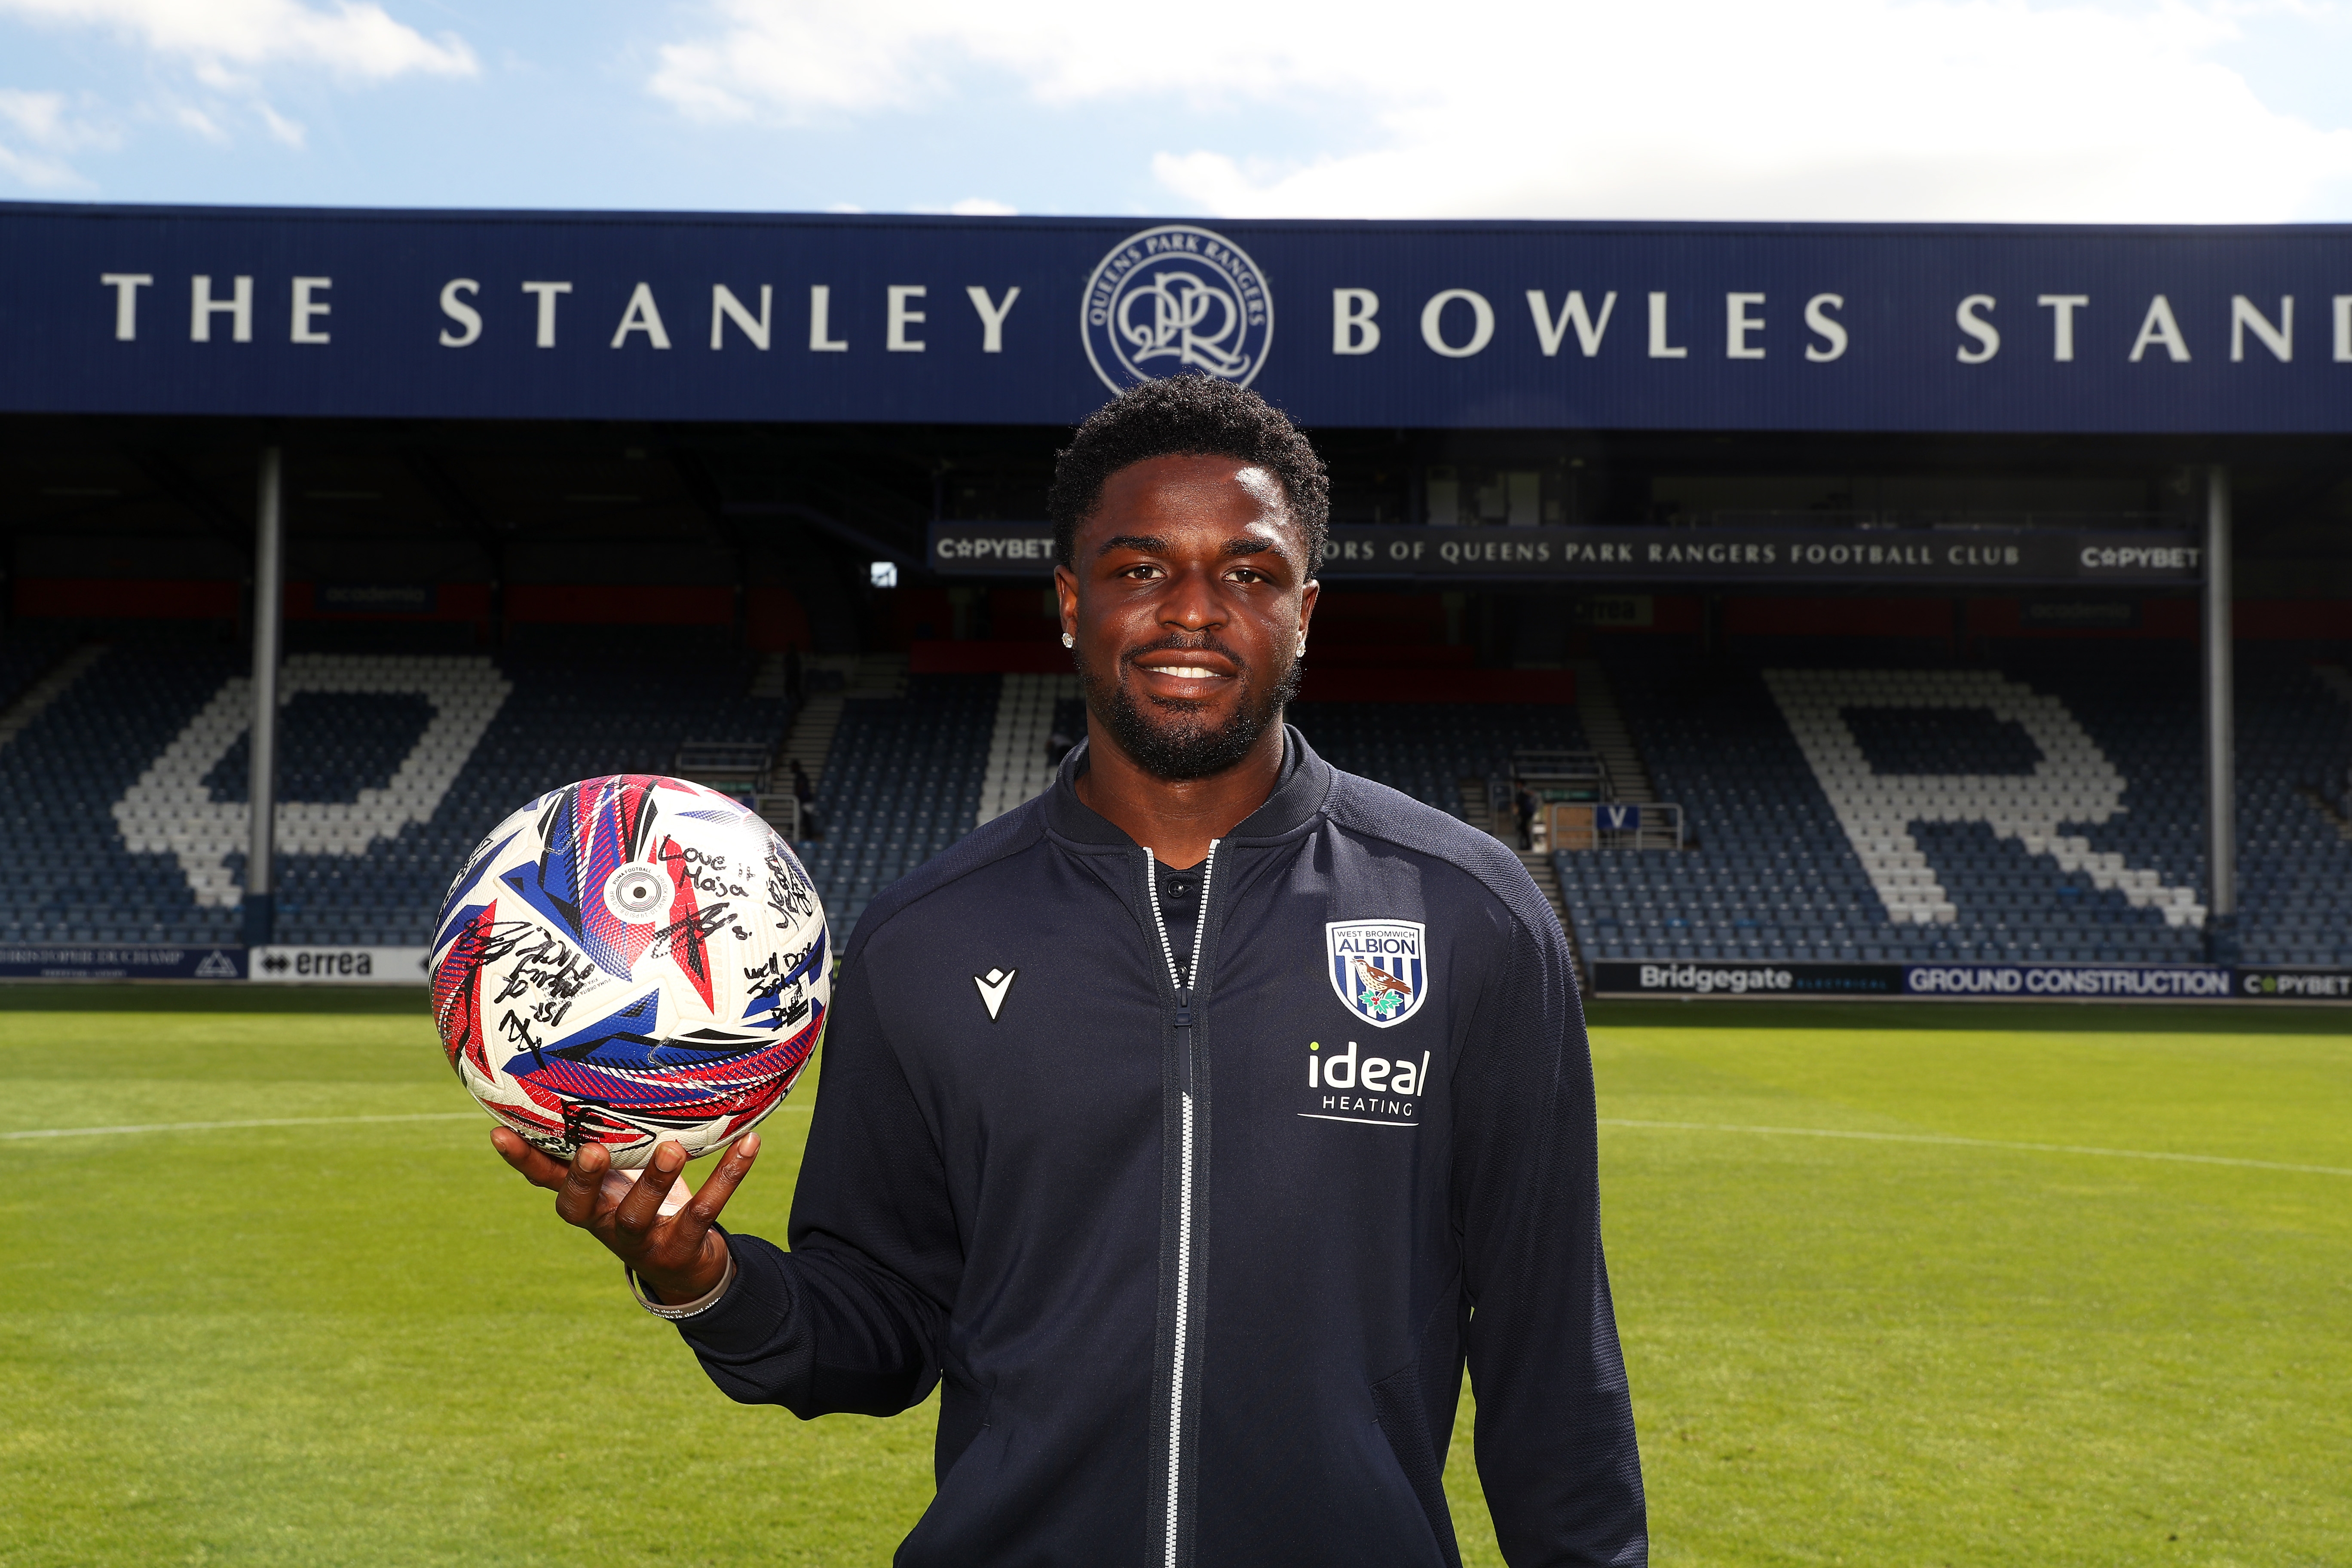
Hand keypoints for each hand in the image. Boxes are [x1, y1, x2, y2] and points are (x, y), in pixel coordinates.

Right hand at [492, 1128, 760, 1304]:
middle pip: (581, 1206)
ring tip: (673, 1148)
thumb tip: (596, 1062)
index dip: (521, 1159)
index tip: (497, 1131)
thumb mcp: (622, 1171)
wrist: (688, 1266)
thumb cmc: (646, 1201)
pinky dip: (728, 1177)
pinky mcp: (682, 1247)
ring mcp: (642, 1241)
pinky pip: (705, 1211)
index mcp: (587, 1200)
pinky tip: (751, 1143)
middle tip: (593, 1148)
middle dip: (584, 1178)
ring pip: (641, 1215)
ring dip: (656, 1181)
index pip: (543, 1179)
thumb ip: (609, 1131)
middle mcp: (606, 1222)